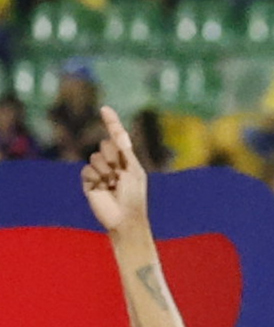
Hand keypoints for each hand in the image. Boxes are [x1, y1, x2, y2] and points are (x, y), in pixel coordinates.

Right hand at [79, 106, 151, 237]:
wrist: (124, 218)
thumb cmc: (134, 196)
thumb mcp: (133, 171)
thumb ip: (125, 153)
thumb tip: (120, 134)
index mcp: (126, 158)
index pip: (117, 136)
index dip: (111, 122)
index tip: (104, 108)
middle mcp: (111, 161)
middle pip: (105, 145)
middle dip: (113, 158)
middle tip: (120, 176)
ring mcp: (99, 170)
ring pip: (95, 157)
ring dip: (106, 171)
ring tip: (113, 185)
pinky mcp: (88, 180)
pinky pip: (87, 170)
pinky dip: (96, 179)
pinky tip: (102, 189)